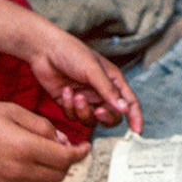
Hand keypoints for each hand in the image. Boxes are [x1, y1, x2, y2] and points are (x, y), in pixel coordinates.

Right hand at [0, 100, 91, 181]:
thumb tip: (62, 139)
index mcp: (24, 148)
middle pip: (58, 175)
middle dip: (66, 162)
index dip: (80, 153)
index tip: (85, 148)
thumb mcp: (13, 111)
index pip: (65, 159)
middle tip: (62, 147)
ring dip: (50, 171)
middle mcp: (17, 170)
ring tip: (41, 154)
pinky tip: (24, 163)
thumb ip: (42, 126)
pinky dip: (33, 179)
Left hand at [24, 26, 143, 132]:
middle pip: (111, 116)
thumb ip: (108, 91)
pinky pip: (73, 116)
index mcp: (113, 81)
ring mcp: (85, 99)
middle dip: (104, 116)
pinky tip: (64, 90)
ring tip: (76, 95)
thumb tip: (125, 109)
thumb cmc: (72, 53)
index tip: (137, 131)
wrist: (45, 50)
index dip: (135, 117)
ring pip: (90, 120)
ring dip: (83, 111)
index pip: (129, 102)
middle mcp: (100, 92)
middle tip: (97, 111)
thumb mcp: (93, 70)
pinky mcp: (69, 104)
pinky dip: (69, 106)